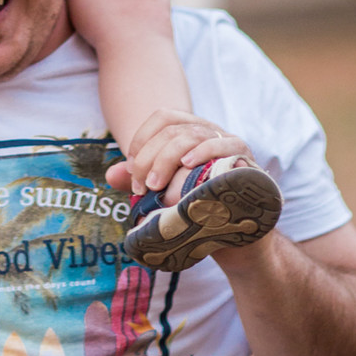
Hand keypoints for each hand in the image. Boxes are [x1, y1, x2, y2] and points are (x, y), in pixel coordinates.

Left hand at [105, 108, 255, 197]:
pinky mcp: (246, 159)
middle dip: (150, 157)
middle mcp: (210, 131)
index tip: (131, 170)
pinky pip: (224, 145)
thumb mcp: (164, 194)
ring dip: (167, 158)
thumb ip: (139, 181)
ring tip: (154, 184)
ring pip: (193, 135)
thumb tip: (110, 174)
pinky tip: (187, 164)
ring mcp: (230, 143)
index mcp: (191, 131)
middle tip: (139, 187)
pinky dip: (203, 151)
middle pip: (173, 129)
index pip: (163, 117)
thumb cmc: (198, 210)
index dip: (142, 139)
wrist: (236, 238)